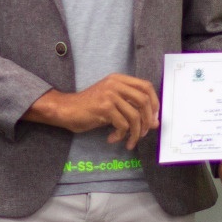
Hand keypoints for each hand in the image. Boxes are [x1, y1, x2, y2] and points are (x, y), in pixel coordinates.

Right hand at [25, 73, 159, 149]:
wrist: (66, 109)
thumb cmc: (89, 108)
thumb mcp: (113, 104)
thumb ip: (133, 109)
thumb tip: (155, 123)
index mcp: (119, 79)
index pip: (146, 86)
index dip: (154, 102)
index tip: (153, 118)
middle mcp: (115, 84)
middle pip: (144, 101)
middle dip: (148, 120)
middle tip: (144, 133)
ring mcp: (110, 94)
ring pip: (134, 116)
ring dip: (135, 133)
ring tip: (130, 141)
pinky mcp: (104, 107)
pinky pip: (122, 125)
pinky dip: (121, 135)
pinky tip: (112, 138)